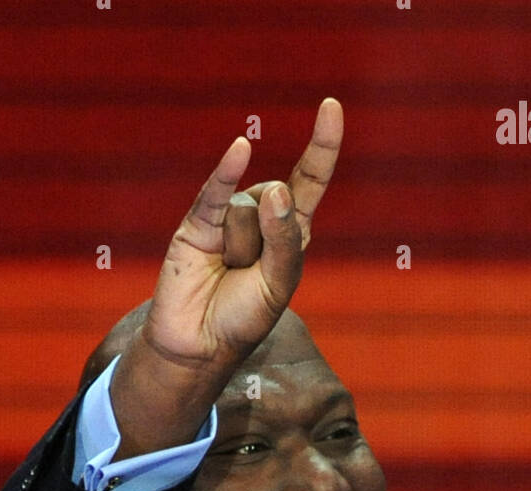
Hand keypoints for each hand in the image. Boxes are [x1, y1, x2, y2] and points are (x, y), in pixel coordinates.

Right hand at [141, 97, 342, 371]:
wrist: (199, 345)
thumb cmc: (243, 317)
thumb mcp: (279, 283)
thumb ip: (285, 240)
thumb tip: (273, 189)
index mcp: (291, 232)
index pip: (310, 180)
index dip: (322, 145)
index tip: (331, 106)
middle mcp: (261, 216)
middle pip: (277, 200)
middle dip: (268, 241)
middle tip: (248, 275)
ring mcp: (229, 216)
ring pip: (247, 208)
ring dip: (241, 248)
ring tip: (225, 273)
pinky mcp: (199, 221)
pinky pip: (217, 190)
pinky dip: (226, 171)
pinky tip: (239, 150)